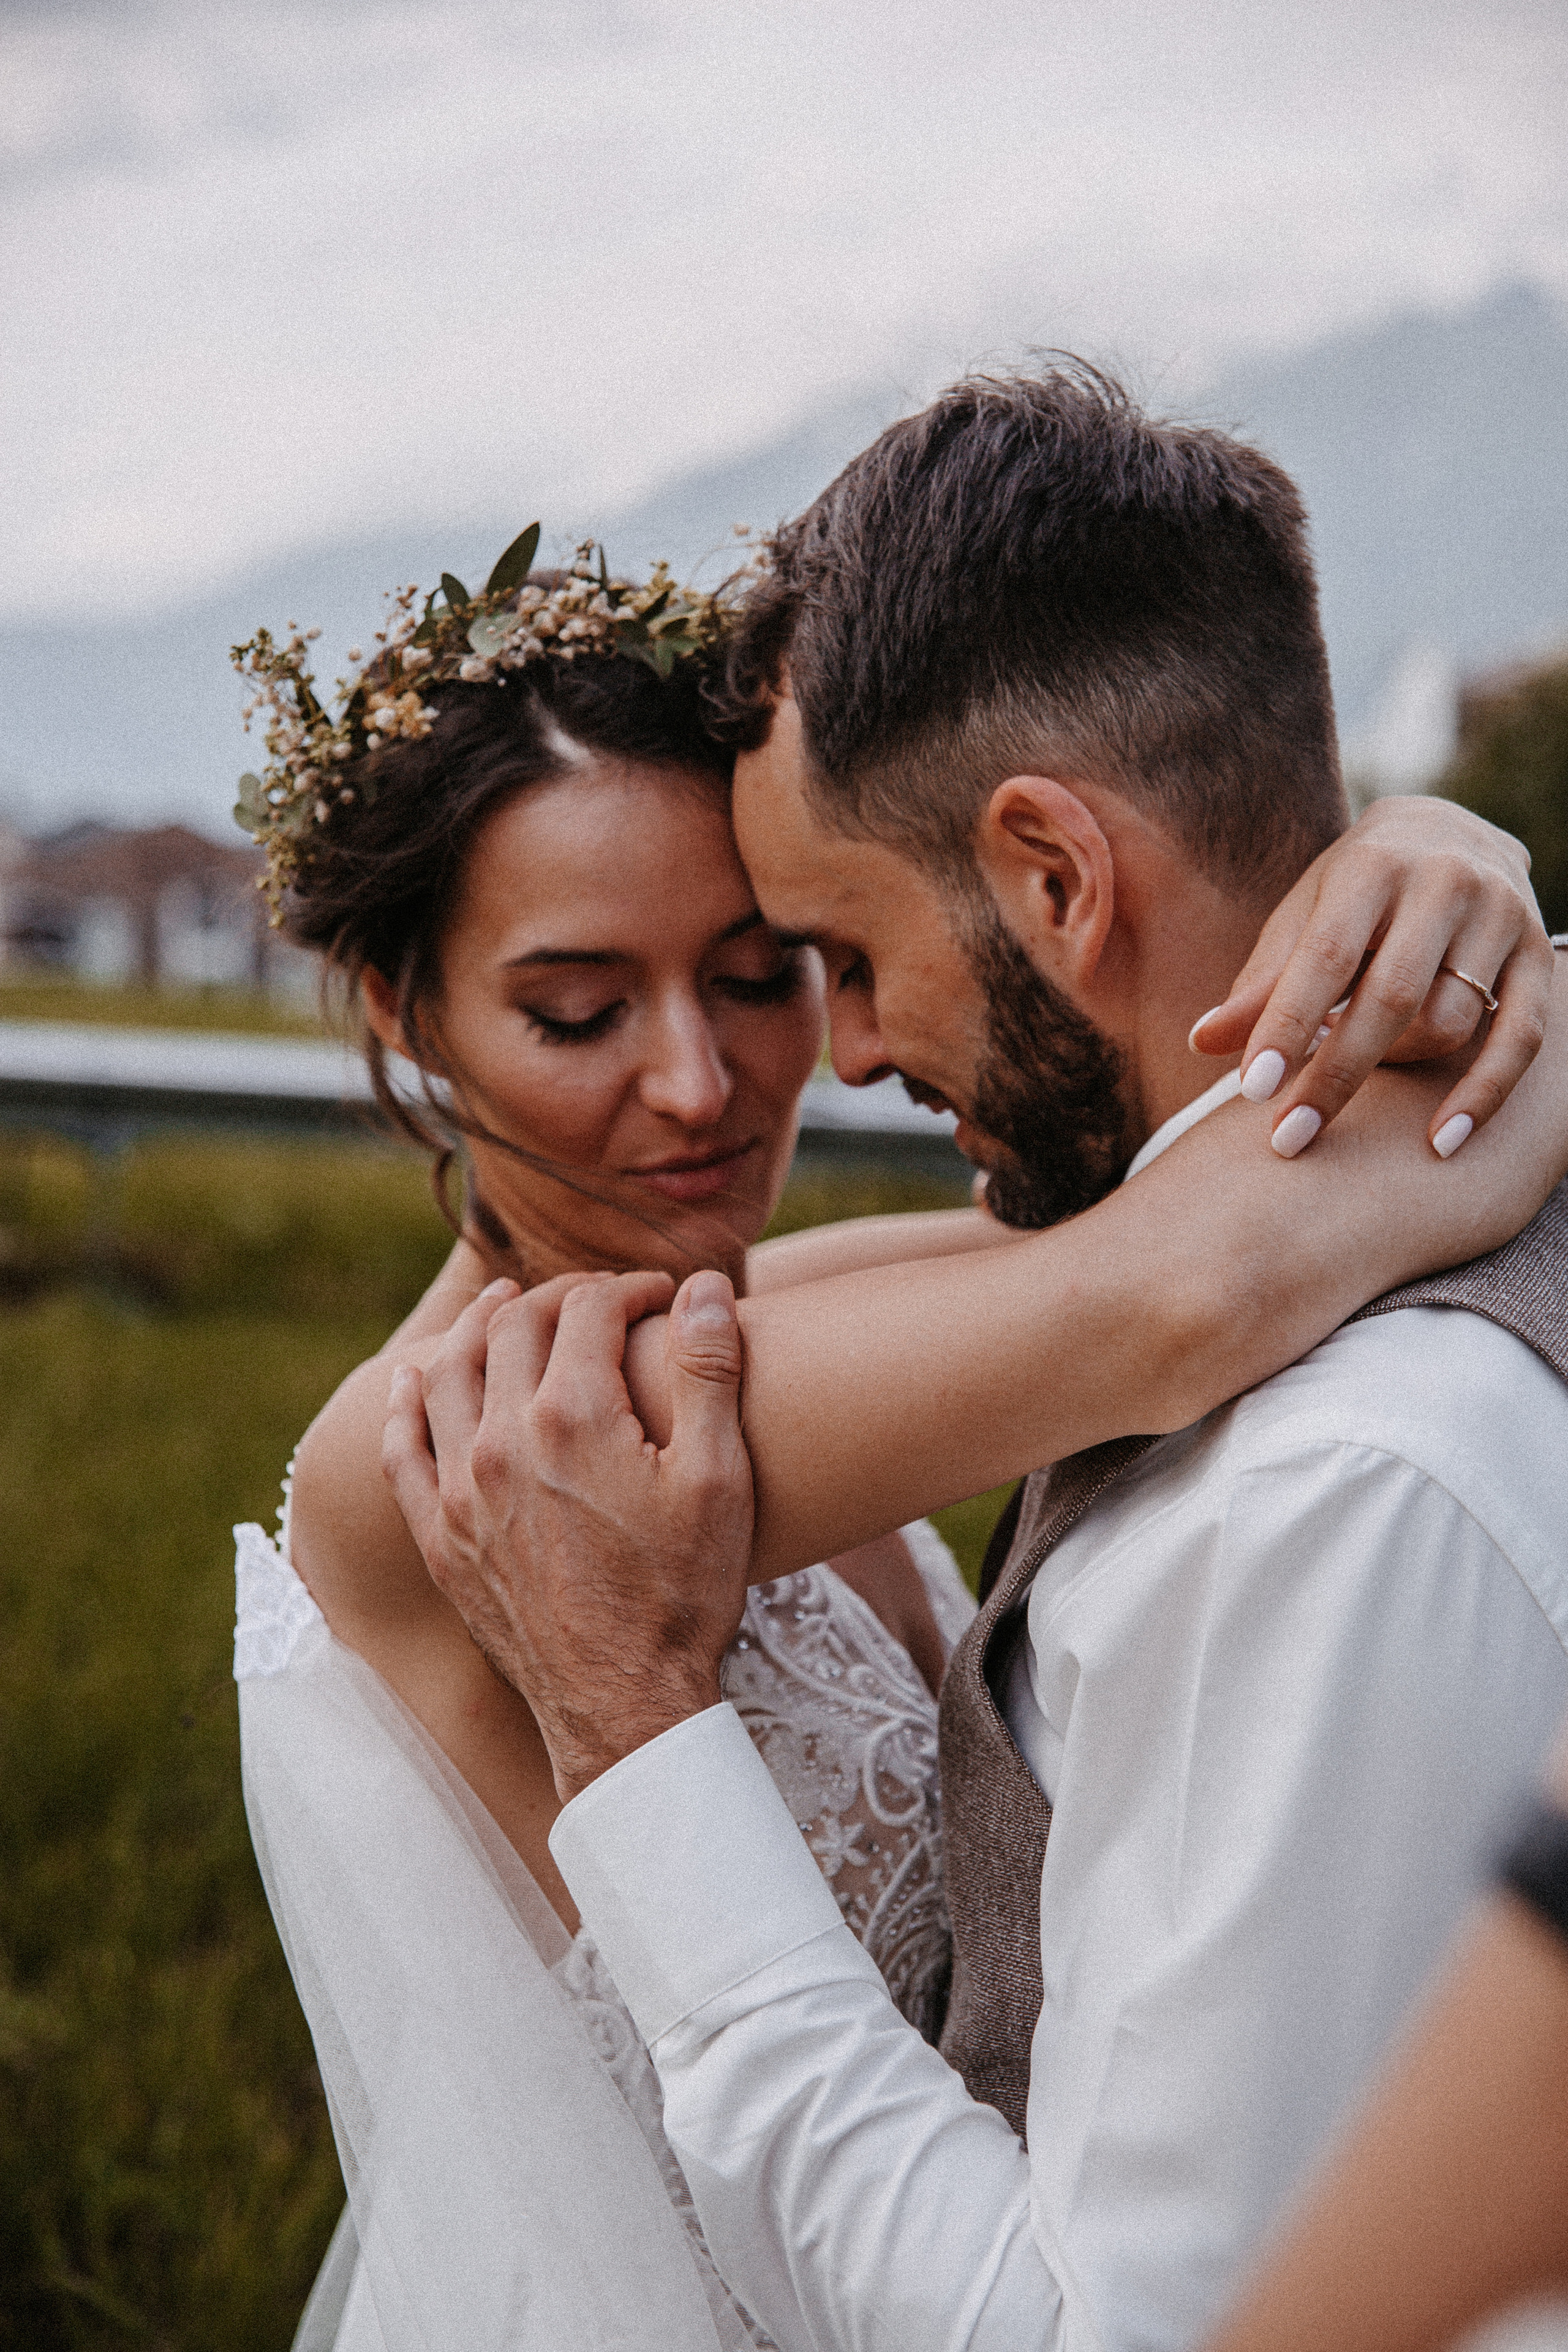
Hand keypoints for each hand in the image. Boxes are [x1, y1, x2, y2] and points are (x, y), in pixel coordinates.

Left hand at [382, 1267, 753, 1800]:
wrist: (623, 1705)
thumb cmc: (683, 1593)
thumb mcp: (719, 1477)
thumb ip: (709, 1370)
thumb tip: (701, 1286)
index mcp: (573, 1416)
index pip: (590, 1308)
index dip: (632, 1288)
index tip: (664, 1294)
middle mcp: (502, 1440)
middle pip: (516, 1327)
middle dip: (560, 1296)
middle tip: (596, 1298)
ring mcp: (460, 1489)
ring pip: (448, 1371)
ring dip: (477, 1325)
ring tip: (502, 1305)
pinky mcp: (439, 1537)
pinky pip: (401, 1449)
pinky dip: (406, 1401)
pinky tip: (414, 1379)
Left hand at [1192, 796, 1553, 1156]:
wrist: (1450, 832)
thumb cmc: (1354, 891)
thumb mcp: (1303, 917)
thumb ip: (1263, 981)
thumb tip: (1202, 1043)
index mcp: (1372, 866)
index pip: (1327, 956)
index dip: (1287, 1025)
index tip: (1251, 1091)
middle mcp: (1444, 882)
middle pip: (1392, 998)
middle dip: (1336, 1074)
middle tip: (1288, 1139)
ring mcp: (1501, 917)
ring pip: (1448, 1022)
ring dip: (1394, 1065)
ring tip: (1351, 1072)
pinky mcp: (1539, 954)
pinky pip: (1520, 1039)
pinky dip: (1482, 1095)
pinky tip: (1440, 1143)